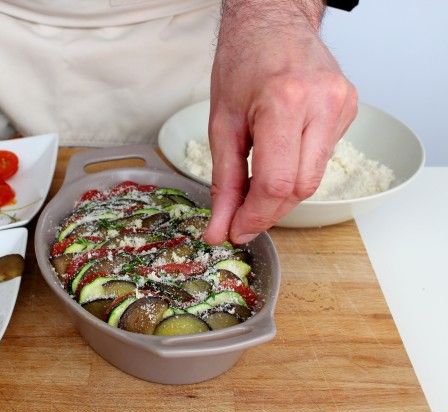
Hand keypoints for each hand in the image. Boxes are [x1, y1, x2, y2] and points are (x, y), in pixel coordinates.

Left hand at [204, 0, 357, 244]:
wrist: (273, 21)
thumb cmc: (242, 62)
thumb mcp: (221, 124)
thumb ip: (224, 182)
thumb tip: (221, 228)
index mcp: (284, 103)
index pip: (276, 183)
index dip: (254, 216)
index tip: (236, 230)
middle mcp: (322, 104)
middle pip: (301, 187)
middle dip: (268, 210)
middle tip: (242, 215)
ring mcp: (342, 104)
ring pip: (314, 177)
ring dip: (283, 190)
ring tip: (257, 180)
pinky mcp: (350, 108)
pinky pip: (322, 156)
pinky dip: (297, 166)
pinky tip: (282, 151)